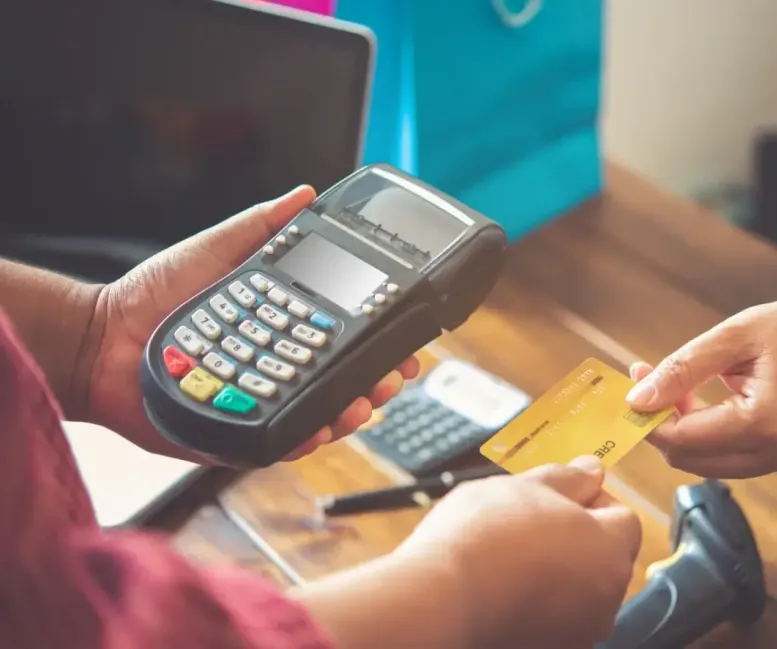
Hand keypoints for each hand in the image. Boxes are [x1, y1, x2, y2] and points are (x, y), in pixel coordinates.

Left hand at [84, 186, 418, 462]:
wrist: (101, 336)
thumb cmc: (155, 295)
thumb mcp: (218, 249)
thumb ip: (263, 224)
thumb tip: (305, 192)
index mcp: (279, 334)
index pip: (342, 343)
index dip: (378, 345)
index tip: (404, 341)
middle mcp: (275, 373)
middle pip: (341, 384)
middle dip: (376, 382)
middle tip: (392, 375)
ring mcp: (257, 405)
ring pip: (317, 418)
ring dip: (350, 413)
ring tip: (364, 402)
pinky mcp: (232, 435)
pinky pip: (275, 443)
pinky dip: (302, 439)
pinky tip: (322, 427)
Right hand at [394, 457, 641, 648]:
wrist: (440, 601)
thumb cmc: (485, 535)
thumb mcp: (528, 485)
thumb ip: (569, 477)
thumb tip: (592, 469)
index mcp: (610, 551)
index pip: (624, 517)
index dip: (592, 499)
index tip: (557, 493)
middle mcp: (606, 598)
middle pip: (603, 554)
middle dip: (574, 534)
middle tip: (527, 517)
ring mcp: (578, 630)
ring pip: (577, 586)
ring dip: (555, 568)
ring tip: (507, 552)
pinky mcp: (549, 647)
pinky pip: (553, 614)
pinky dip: (536, 599)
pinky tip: (501, 584)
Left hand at [625, 291, 776, 478]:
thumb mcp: (731, 337)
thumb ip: (682, 369)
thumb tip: (637, 399)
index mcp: (762, 423)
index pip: (683, 439)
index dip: (649, 417)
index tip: (633, 383)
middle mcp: (770, 452)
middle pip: (686, 458)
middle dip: (659, 423)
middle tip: (646, 379)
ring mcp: (773, 460)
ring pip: (698, 463)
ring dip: (676, 430)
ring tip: (671, 386)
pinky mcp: (771, 457)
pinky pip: (717, 457)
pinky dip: (696, 434)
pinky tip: (690, 400)